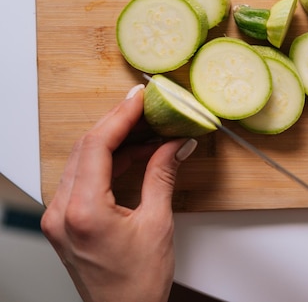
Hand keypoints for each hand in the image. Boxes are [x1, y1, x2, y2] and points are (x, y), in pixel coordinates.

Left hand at [40, 84, 197, 301]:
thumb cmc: (136, 285)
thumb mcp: (157, 224)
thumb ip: (162, 176)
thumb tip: (174, 145)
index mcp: (82, 212)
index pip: (97, 146)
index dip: (120, 117)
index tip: (139, 99)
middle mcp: (61, 212)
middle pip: (86, 149)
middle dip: (118, 123)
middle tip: (145, 107)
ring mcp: (59, 216)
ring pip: (83, 161)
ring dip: (114, 141)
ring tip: (146, 128)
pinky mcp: (65, 220)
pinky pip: (84, 177)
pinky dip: (109, 162)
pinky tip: (133, 154)